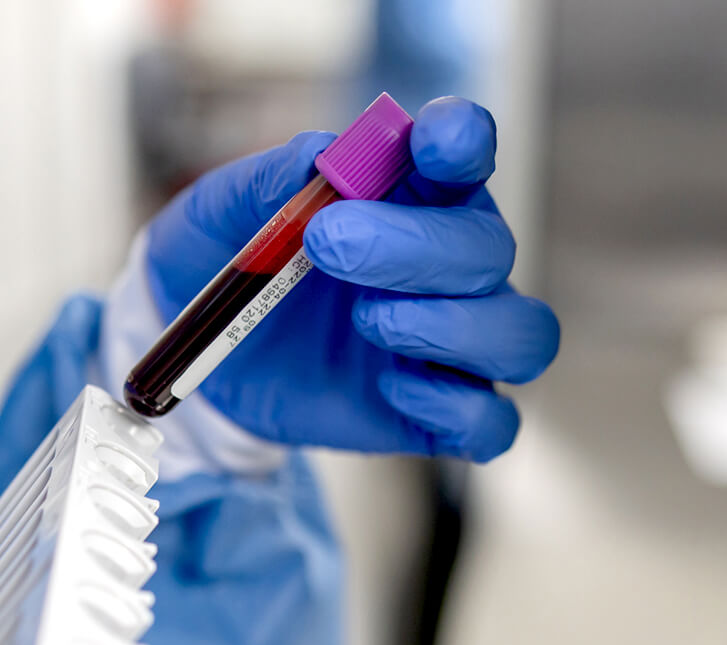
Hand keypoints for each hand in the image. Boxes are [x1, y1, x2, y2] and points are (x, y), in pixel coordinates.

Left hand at [145, 97, 558, 461]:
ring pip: (523, 335)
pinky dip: (457, 409)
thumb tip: (320, 157)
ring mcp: (449, 341)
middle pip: (491, 249)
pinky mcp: (436, 411)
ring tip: (370, 322)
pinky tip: (390, 388)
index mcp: (411, 192)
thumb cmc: (228, 260)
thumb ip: (270, 180)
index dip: (463, 141)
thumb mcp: (223, 211)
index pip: (466, 150)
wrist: (203, 350)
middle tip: (329, 246)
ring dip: (453, 327)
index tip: (432, 144)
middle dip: (417, 247)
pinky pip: (493, 421)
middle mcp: (448, 263)